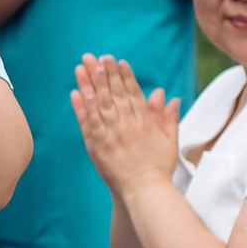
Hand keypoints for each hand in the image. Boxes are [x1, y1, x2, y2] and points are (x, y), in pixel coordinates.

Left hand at [70, 53, 180, 192]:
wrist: (146, 191)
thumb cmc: (159, 167)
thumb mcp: (169, 140)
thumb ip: (168, 117)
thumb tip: (170, 97)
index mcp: (145, 122)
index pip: (133, 93)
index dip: (124, 75)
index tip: (117, 60)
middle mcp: (127, 125)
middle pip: (114, 94)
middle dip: (105, 73)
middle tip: (97, 56)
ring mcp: (112, 135)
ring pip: (99, 104)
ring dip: (90, 84)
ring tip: (83, 66)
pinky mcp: (98, 146)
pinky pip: (88, 123)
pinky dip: (82, 108)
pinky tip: (76, 93)